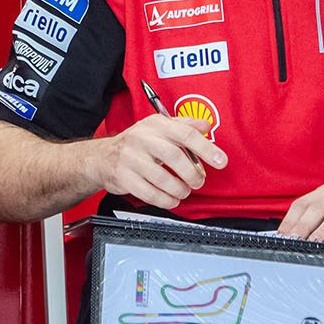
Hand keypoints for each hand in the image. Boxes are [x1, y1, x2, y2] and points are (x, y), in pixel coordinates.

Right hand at [94, 114, 227, 210]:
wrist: (103, 157)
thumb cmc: (136, 143)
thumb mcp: (159, 128)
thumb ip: (183, 125)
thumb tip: (205, 124)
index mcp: (155, 124)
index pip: (185, 133)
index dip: (205, 148)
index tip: (220, 161)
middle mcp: (142, 138)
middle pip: (174, 156)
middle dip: (192, 173)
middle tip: (199, 181)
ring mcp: (130, 158)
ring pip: (161, 177)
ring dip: (179, 189)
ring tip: (184, 191)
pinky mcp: (124, 177)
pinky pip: (149, 193)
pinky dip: (165, 200)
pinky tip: (171, 199)